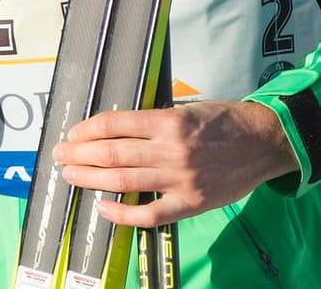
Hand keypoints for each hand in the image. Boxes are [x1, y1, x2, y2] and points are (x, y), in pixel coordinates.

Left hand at [54, 100, 297, 226]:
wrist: (263, 142)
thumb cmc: (221, 121)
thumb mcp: (184, 109)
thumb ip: (150, 121)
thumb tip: (109, 129)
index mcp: (168, 122)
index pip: (113, 125)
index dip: (85, 130)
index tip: (71, 133)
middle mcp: (172, 151)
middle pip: (111, 154)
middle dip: (78, 154)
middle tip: (60, 155)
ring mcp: (181, 180)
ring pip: (122, 181)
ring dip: (89, 178)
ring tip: (70, 175)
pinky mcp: (191, 203)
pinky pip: (149, 214)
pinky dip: (122, 213)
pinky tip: (103, 207)